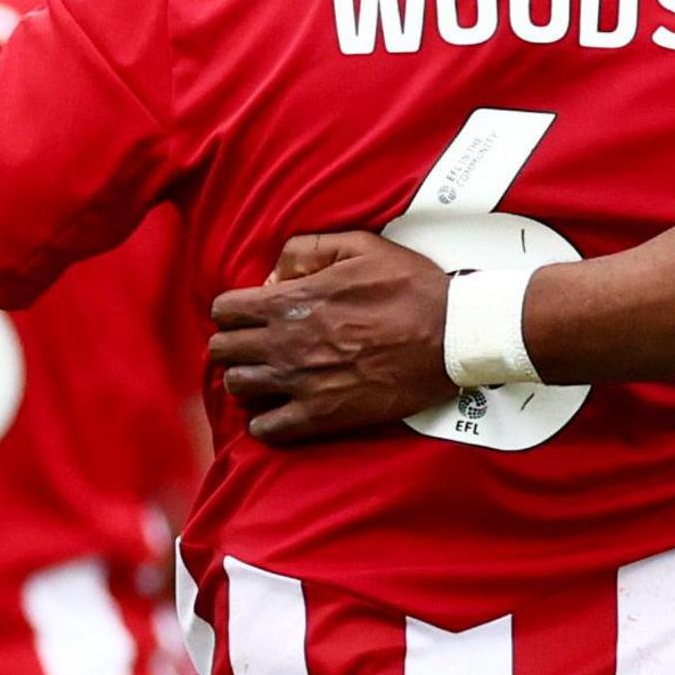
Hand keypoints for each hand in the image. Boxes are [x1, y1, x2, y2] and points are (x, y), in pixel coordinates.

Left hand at [209, 232, 450, 441]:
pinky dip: (265, 420)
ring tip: (268, 374)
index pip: (224, 310)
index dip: (234, 309)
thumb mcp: (361, 246)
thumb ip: (307, 250)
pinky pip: (266, 428)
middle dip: (234, 343)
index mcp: (291, 301)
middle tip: (258, 343)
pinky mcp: (321, 415)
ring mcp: (300, 383)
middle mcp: (285, 344)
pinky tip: (279, 408)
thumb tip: (273, 275)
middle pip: (222, 350)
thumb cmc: (410, 288)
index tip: (252, 313)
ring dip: (247, 378)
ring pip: (237, 388)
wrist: (452, 336)